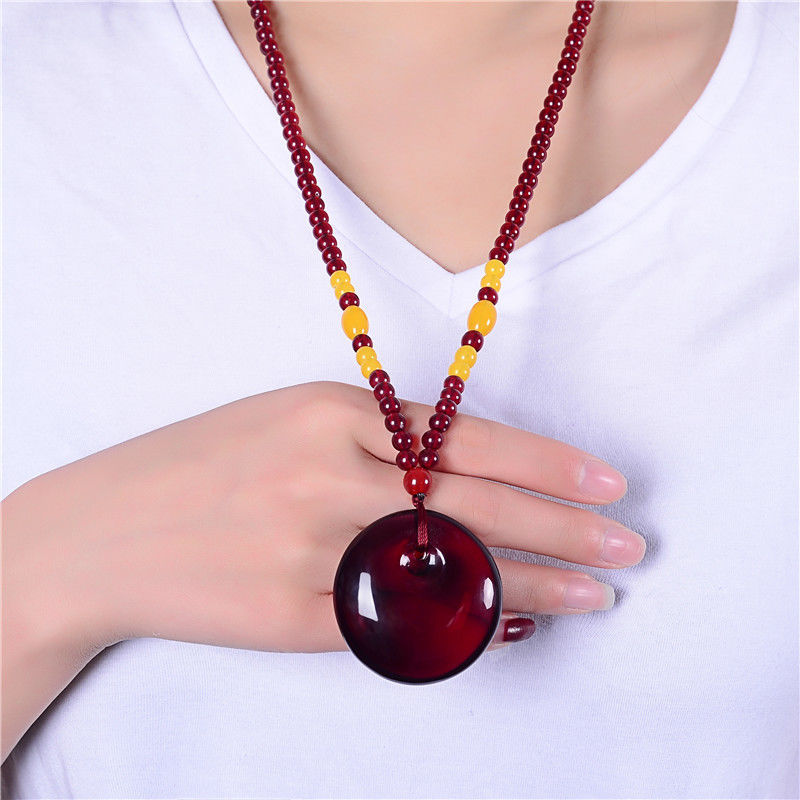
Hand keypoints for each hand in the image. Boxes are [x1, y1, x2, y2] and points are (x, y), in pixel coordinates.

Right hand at [7, 380, 642, 658]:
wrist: (103, 531)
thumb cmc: (203, 465)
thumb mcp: (290, 421)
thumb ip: (374, 442)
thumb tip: (465, 471)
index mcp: (332, 412)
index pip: (467, 437)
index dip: (546, 461)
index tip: (606, 480)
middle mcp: (330, 476)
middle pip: (477, 504)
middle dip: (565, 524)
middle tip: (628, 542)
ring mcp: (314, 549)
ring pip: (451, 568)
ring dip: (534, 582)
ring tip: (596, 592)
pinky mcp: (297, 614)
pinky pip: (400, 620)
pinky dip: (464, 623)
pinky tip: (511, 624)